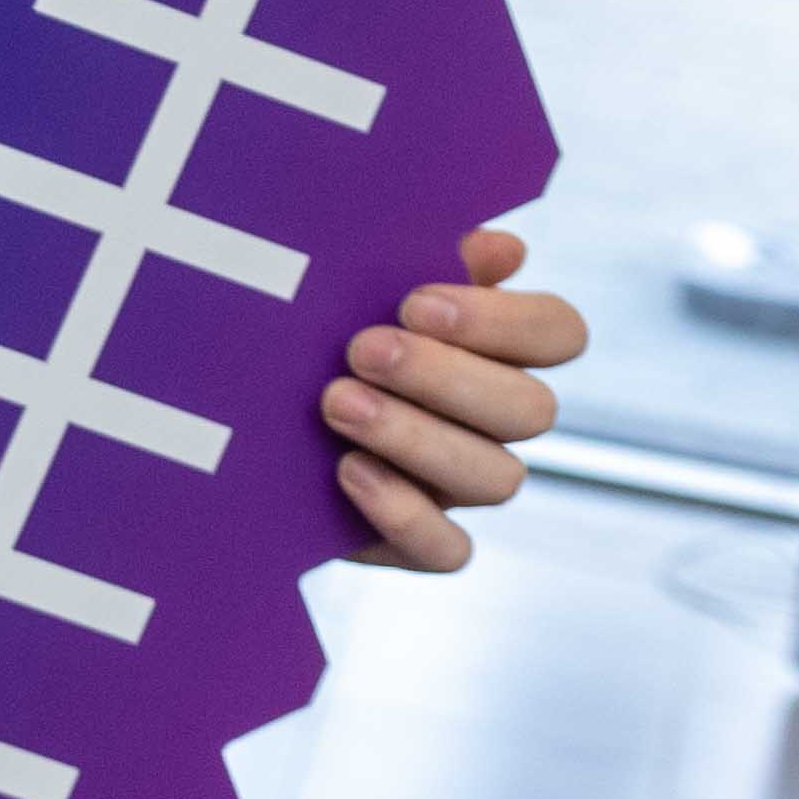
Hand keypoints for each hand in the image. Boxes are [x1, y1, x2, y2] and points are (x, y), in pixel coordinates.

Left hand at [325, 220, 582, 571]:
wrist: (240, 420)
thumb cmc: (315, 335)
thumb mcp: (356, 287)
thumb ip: (423, 260)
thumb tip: (496, 247)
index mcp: (497, 351)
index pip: (559, 333)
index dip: (505, 321)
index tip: (416, 301)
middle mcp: (493, 423)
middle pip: (531, 409)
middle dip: (445, 377)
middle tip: (361, 349)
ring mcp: (461, 486)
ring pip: (497, 478)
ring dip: (417, 437)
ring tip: (336, 402)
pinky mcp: (418, 542)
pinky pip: (449, 550)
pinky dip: (405, 514)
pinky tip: (349, 472)